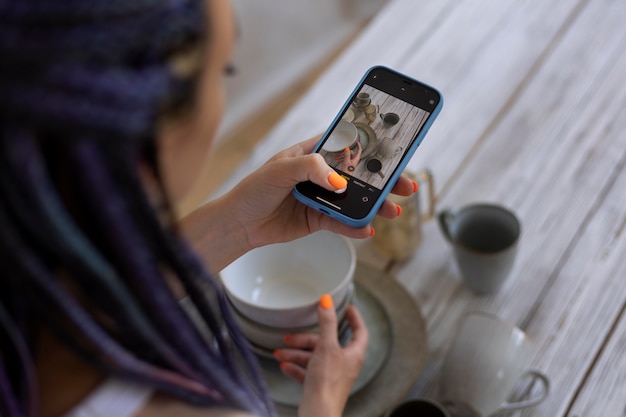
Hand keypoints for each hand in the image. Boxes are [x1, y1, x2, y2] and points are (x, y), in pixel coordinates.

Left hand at [225, 136, 414, 247]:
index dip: (371, 145)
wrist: (240, 224)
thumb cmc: (255, 189)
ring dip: (375, 205)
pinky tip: (367, 229)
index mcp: (312, 153)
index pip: (347, 145)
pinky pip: (342, 223)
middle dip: (383, 180)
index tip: (395, 148)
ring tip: (392, 211)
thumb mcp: (280, 169)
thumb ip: (311, 168)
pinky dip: (355, 226)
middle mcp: (321, 174)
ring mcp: (322, 197)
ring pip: (355, 200)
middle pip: (359, 174)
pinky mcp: (319, 219)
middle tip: (405, 185)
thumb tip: (340, 182)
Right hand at [274, 296, 367, 416]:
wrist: (318, 412)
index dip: (355, 318)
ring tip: (280, 353)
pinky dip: (296, 368)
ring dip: (296, 354)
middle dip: (306, 339)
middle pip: (327, 344)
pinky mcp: (320, 386)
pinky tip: (284, 365)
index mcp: (353, 354)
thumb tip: (327, 302)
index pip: (359, 331)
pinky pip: (307, 372)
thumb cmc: (327, 383)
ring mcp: (332, 375)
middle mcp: (345, 364)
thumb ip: (327, 323)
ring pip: (314, 358)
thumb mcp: (326, 346)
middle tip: (291, 337)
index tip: (348, 308)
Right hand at [334, 141, 361, 172]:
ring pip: (347, 155)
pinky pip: (345, 158)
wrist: (345, 176)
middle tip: (341, 153)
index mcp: (356, 158)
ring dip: (342, 156)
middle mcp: (354, 159)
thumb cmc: (347, 171)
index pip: (359, 150)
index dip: (358, 145)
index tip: (357, 142)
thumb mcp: (346, 161)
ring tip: (338, 158)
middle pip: (350, 152)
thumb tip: (347, 148)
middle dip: (345, 152)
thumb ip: (347, 154)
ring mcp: (351, 161)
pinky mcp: (348, 163)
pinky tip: (338, 160)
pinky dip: (341, 159)